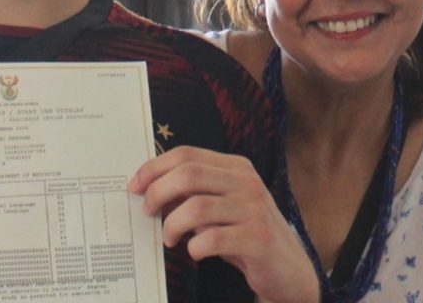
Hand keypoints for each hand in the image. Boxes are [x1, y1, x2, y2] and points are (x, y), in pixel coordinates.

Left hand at [129, 146, 319, 302]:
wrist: (288, 267)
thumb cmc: (245, 234)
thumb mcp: (223, 206)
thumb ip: (194, 193)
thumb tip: (149, 189)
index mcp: (237, 167)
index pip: (187, 155)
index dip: (154, 168)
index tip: (135, 186)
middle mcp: (248, 182)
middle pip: (188, 174)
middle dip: (157, 193)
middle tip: (148, 212)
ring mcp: (255, 210)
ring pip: (196, 207)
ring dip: (172, 225)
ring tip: (170, 238)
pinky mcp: (258, 239)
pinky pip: (212, 239)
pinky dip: (194, 247)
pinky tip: (195, 252)